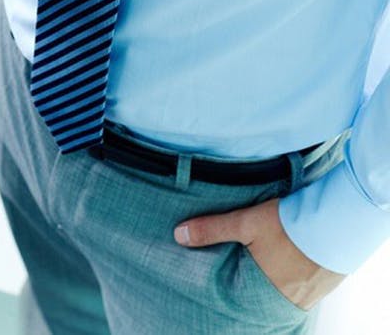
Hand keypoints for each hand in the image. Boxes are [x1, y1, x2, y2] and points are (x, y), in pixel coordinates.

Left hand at [174, 198, 344, 309]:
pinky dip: (290, 275)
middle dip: (249, 286)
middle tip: (238, 275)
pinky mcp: (326, 281)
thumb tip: (179, 235)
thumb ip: (212, 230)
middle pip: (261, 297)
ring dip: (270, 280)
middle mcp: (291, 299)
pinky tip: (285, 262)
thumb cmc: (292, 224)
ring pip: (282, 291)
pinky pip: (302, 284)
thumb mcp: (245, 223)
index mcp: (267, 292)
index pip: (240, 300)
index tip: (217, 287)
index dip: (229, 293)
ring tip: (260, 266)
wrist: (341, 218)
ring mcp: (311, 293)